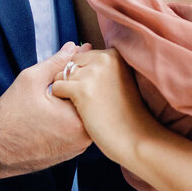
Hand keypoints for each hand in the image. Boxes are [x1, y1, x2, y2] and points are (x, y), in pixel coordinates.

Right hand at [0, 42, 92, 177]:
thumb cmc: (10, 116)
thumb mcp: (31, 80)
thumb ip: (56, 62)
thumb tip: (74, 47)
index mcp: (77, 120)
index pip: (89, 87)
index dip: (76, 74)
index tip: (63, 72)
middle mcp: (83, 139)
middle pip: (88, 103)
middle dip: (76, 90)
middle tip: (55, 86)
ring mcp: (77, 148)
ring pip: (83, 117)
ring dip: (72, 105)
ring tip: (51, 100)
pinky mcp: (70, 154)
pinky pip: (76, 130)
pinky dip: (68, 120)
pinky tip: (51, 115)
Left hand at [49, 47, 162, 166]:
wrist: (135, 137)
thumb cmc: (127, 114)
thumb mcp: (121, 80)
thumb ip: (103, 67)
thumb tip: (77, 52)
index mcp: (115, 54)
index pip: (83, 56)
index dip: (83, 75)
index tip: (93, 91)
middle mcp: (104, 58)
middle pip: (71, 64)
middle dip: (72, 80)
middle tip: (88, 100)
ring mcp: (93, 73)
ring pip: (61, 75)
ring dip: (66, 91)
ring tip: (84, 107)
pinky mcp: (81, 89)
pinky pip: (56, 88)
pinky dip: (60, 100)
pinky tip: (77, 110)